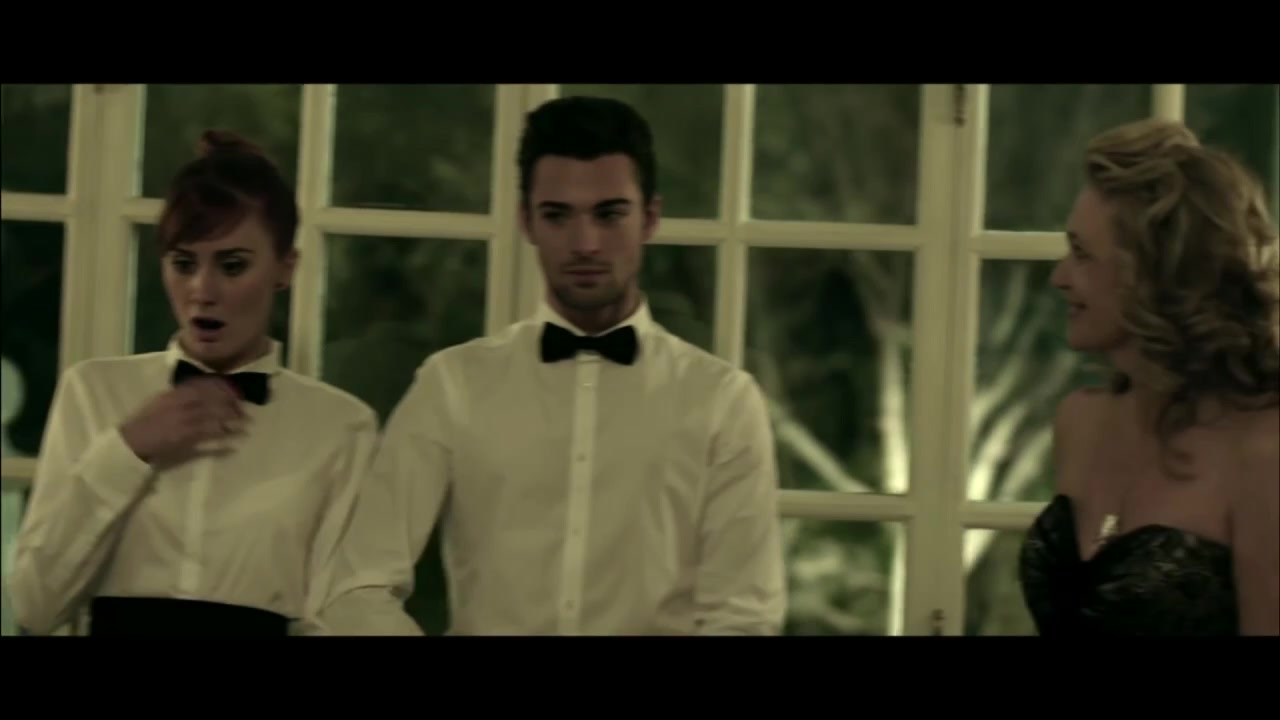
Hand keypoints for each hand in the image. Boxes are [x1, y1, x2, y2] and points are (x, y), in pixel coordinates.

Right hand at [120, 377, 248, 467]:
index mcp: (173, 394)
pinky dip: (222, 438)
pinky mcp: (183, 438)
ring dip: (231, 420)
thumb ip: (179, 395)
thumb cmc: (144, 423)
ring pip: (213, 417)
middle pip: (212, 400)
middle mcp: (180, 404)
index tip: (234, 390)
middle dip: (230, 403)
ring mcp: (182, 421)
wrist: (128, 443)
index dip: (221, 387)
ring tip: (245, 423)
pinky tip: (233, 442)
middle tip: (244, 408)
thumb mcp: (159, 402)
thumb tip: (200, 389)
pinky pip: (207, 436)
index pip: (202, 385)